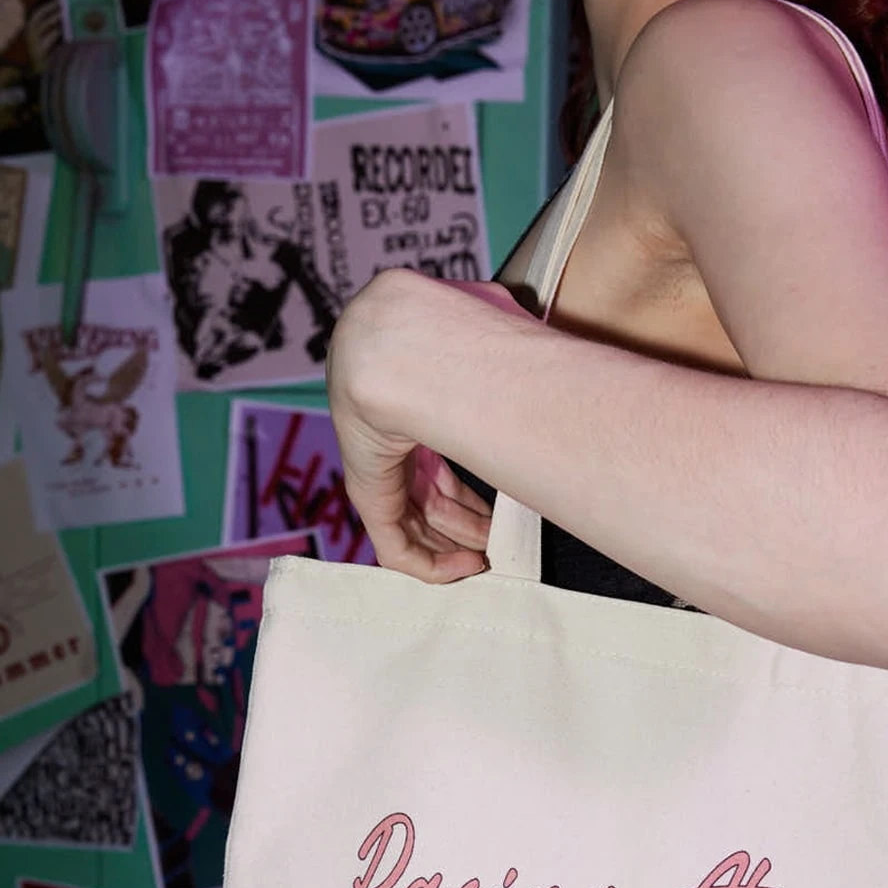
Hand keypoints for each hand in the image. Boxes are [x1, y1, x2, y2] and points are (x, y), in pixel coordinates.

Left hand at [326, 268, 527, 581]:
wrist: (401, 344)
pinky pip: (394, 542)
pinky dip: (429, 564)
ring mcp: (374, 458)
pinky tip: (463, 571)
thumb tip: (521, 319)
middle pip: (426, 489)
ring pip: (412, 518)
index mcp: (409, 390)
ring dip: (454, 545)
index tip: (499, 504)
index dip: (467, 482)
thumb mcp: (491, 315)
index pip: (435, 451)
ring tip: (488, 558)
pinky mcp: (365, 489)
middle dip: (465, 520)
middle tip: (498, 538)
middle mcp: (388, 428)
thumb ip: (504, 325)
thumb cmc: (451, 324)